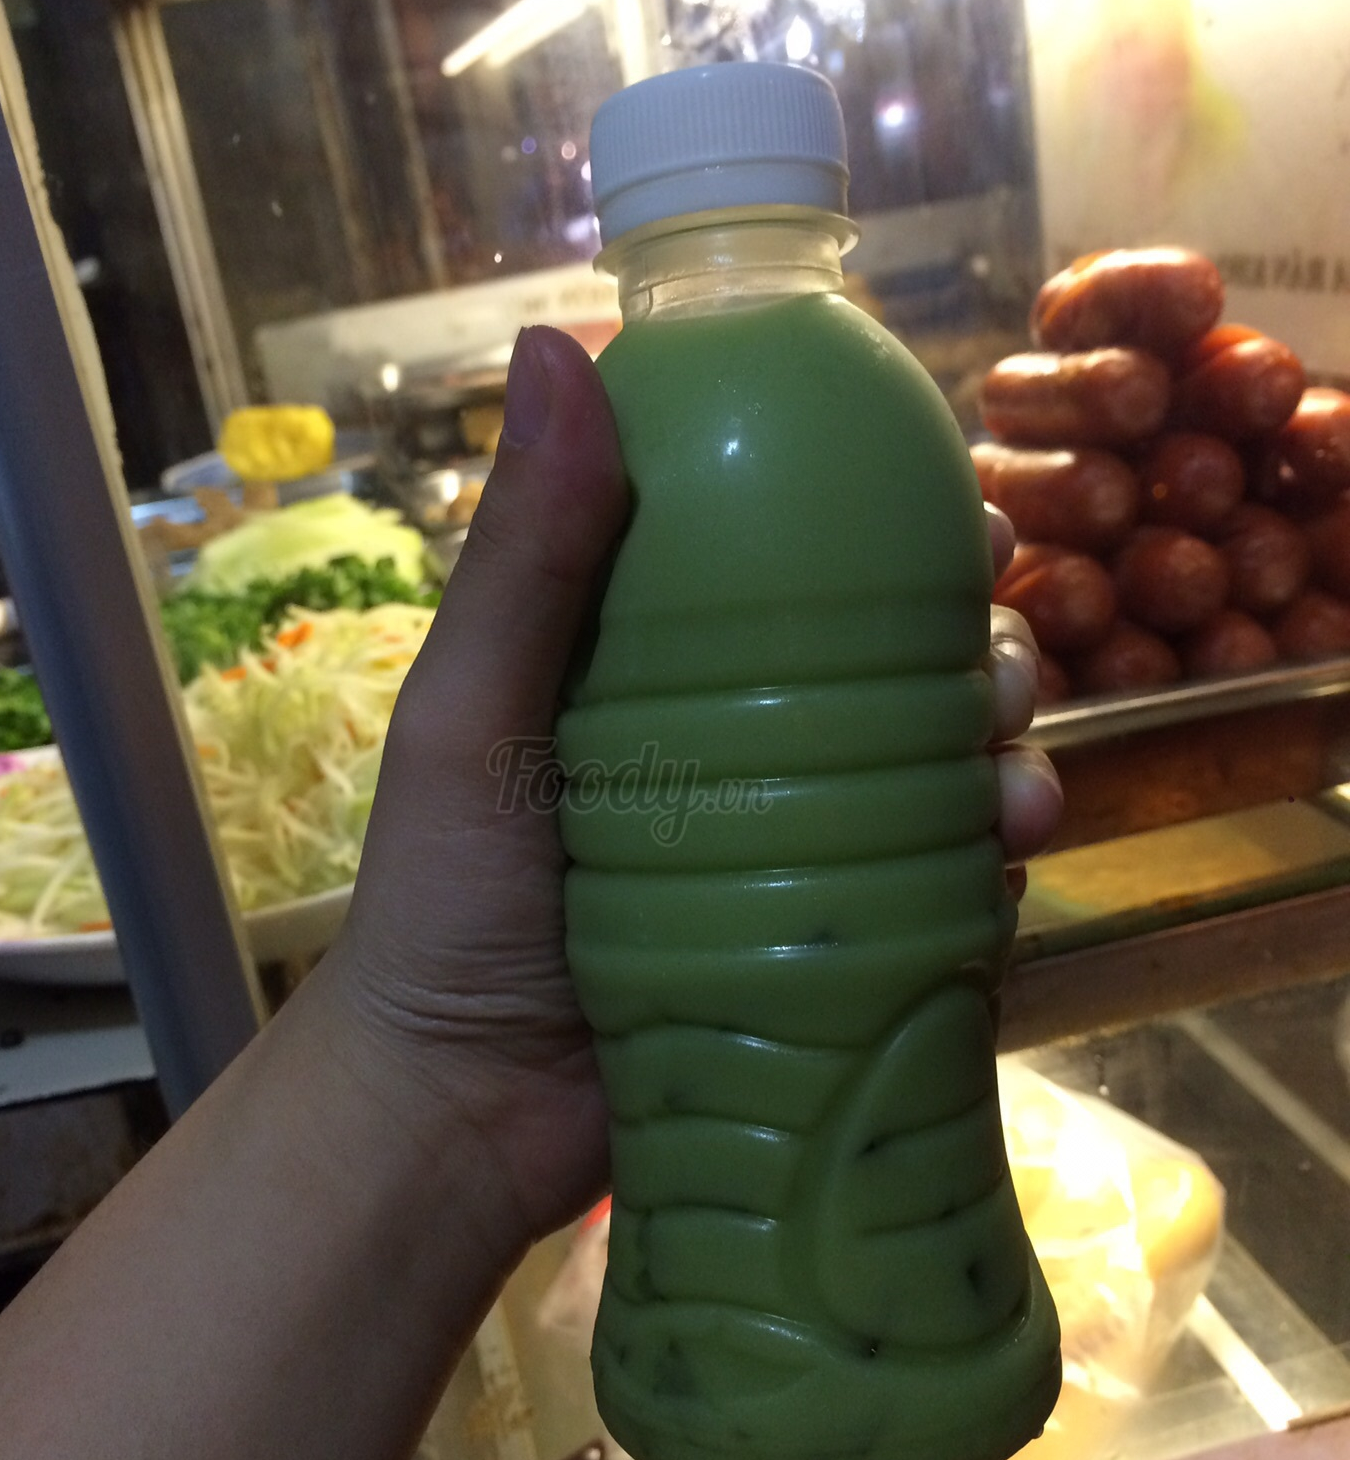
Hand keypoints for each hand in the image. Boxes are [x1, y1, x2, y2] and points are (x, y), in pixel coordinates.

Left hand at [332, 327, 1061, 1255]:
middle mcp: (739, 738)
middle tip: (997, 669)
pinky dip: (990, 865)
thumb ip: (523, 555)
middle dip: (974, 648)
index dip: (881, 523)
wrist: (461, 1111)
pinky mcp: (829, 941)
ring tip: (1011, 790)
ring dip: (1005, 756)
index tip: (946, 506)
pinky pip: (938, 884)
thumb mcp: (473, 715)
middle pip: (894, 660)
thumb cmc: (448, 900)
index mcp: (657, 661)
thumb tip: (557, 347)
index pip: (789, 563)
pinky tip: (1008, 867)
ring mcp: (791, 844)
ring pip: (937, 767)